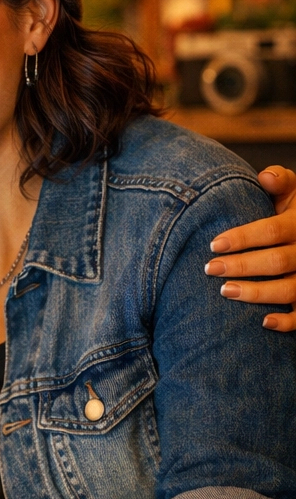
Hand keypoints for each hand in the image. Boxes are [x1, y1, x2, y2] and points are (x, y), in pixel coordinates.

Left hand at [206, 166, 295, 330]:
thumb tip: (265, 175)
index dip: (242, 238)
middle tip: (210, 268)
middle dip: (242, 266)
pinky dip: (288, 322)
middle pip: (277, 261)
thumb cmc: (294, 211)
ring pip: (290, 289)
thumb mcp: (293, 193)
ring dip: (256, 293)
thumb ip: (281, 182)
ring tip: (224, 291)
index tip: (213, 244)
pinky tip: (264, 323)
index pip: (271, 231)